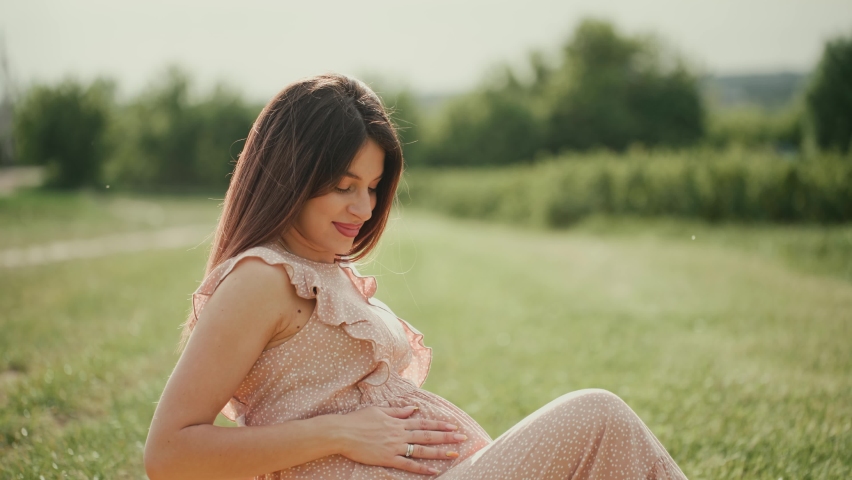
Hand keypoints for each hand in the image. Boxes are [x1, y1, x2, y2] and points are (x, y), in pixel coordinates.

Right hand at [336, 405, 467, 474]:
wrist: (342, 432)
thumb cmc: (358, 420)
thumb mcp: (379, 410)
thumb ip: (397, 411)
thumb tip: (413, 409)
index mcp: (398, 421)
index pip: (423, 422)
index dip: (440, 424)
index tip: (453, 426)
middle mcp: (399, 433)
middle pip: (428, 435)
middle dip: (447, 436)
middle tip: (463, 437)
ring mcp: (394, 446)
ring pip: (421, 449)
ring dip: (439, 452)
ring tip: (454, 454)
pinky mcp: (387, 458)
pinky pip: (408, 465)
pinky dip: (421, 468)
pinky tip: (433, 471)